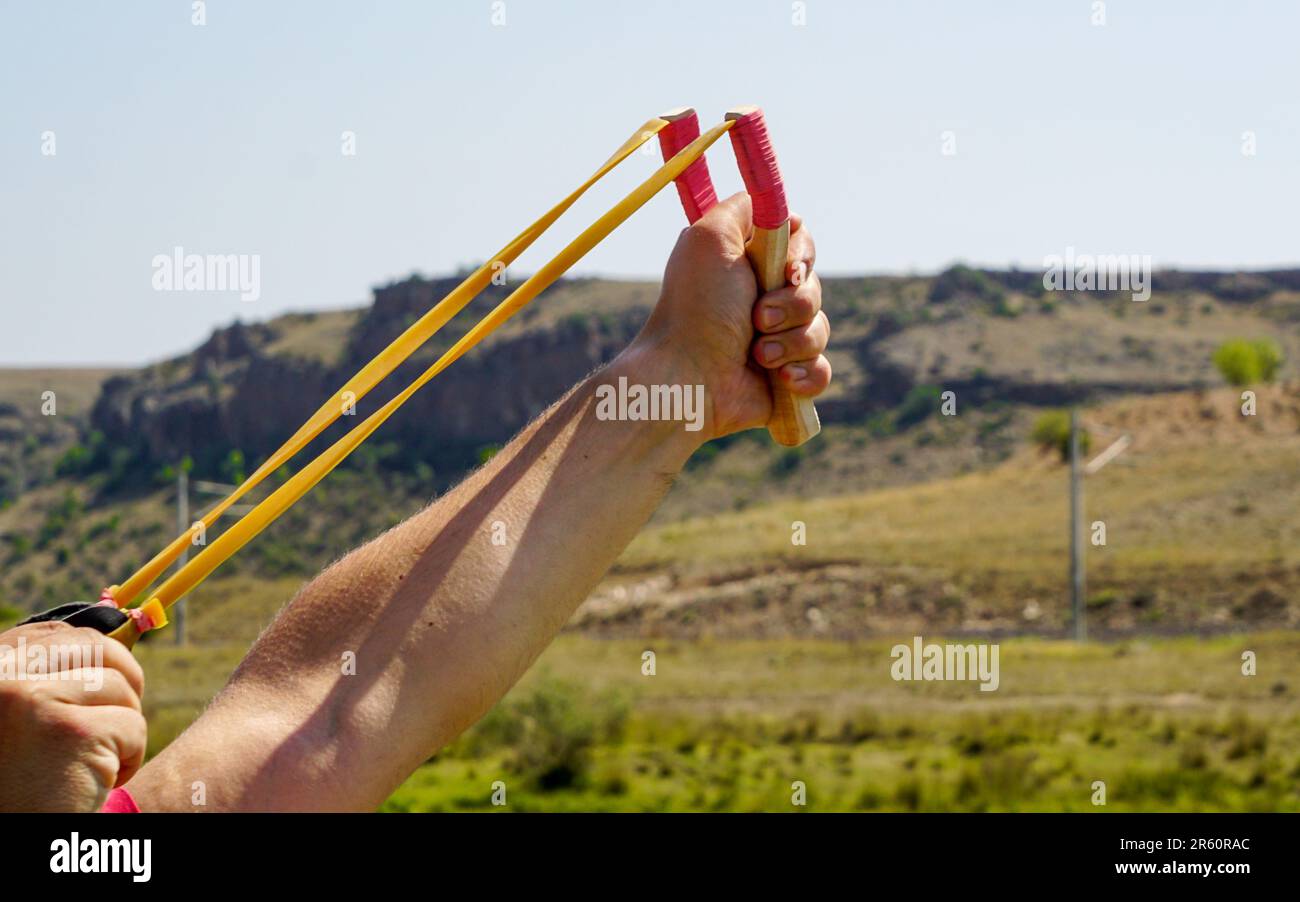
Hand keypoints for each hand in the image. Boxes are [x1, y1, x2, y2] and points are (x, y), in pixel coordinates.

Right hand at [0, 621, 145, 811]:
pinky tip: (91, 783)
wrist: (10, 830)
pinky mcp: (70, 732)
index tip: (95, 691)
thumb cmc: (18, 779)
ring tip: (86, 763)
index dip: (93, 653)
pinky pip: (134, 726)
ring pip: (123, 688)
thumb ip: (47, 673)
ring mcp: (32, 701)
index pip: (57, 632)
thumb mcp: (20, 715)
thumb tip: (115, 625)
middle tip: (106, 729)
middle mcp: (1, 679)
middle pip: (99, 648)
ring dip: (121, 729)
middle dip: (120, 686)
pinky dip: (129, 758)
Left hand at [635, 192, 829, 440]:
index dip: (801, 258)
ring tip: (758, 354)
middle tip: (756, 317)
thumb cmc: (698, 307)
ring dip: (791, 341)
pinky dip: (804, 373)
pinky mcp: (786, 379)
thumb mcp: (711, 236)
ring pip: (820, 329)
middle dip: (791, 304)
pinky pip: (822, 370)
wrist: (690, 377)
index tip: (786, 270)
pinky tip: (779, 379)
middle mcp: (764, 300)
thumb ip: (744, 207)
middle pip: (814, 287)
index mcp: (749, 267)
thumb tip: (773, 205)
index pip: (802, 247)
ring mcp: (777, 341)